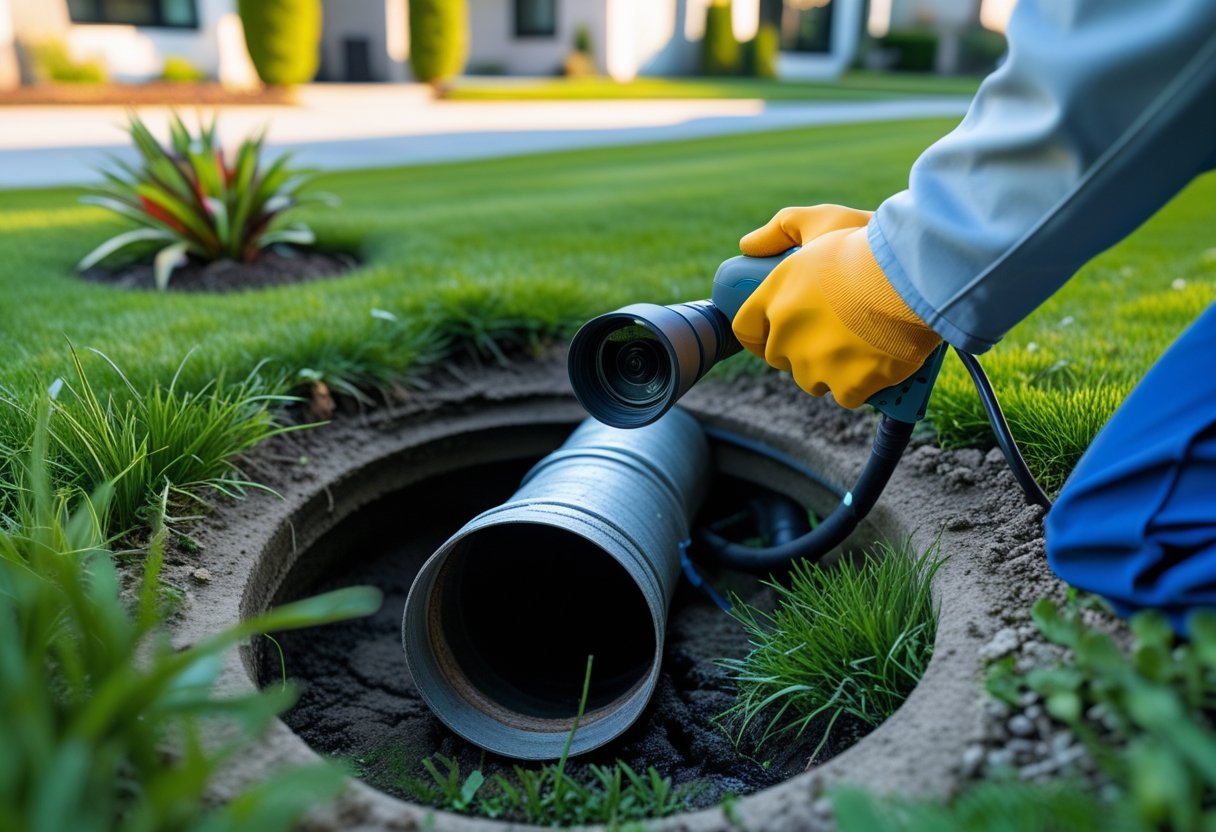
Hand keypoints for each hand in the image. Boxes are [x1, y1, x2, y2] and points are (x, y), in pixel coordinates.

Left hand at [732, 205, 940, 408]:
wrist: (911, 275)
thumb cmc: (866, 245)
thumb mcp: (821, 220)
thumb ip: (779, 229)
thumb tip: (748, 246)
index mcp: (774, 298)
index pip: (746, 329)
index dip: (759, 333)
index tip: (772, 333)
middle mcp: (786, 336)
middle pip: (780, 357)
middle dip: (799, 349)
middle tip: (829, 333)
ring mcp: (815, 365)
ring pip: (813, 380)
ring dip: (829, 369)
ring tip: (856, 346)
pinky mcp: (848, 386)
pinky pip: (847, 394)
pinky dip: (861, 383)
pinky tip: (875, 364)